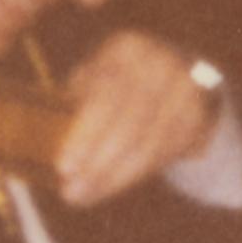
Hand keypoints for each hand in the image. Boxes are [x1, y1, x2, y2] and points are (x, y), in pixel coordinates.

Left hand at [52, 29, 223, 208]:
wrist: (179, 75)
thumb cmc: (120, 82)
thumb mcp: (96, 77)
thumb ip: (75, 102)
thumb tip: (42, 143)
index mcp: (126, 48)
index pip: (104, 97)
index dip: (85, 136)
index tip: (63, 168)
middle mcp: (160, 63)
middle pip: (127, 126)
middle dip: (97, 164)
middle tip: (72, 192)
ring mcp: (185, 88)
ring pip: (147, 145)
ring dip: (114, 177)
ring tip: (85, 194)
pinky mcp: (198, 114)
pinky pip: (164, 153)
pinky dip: (134, 174)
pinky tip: (111, 186)